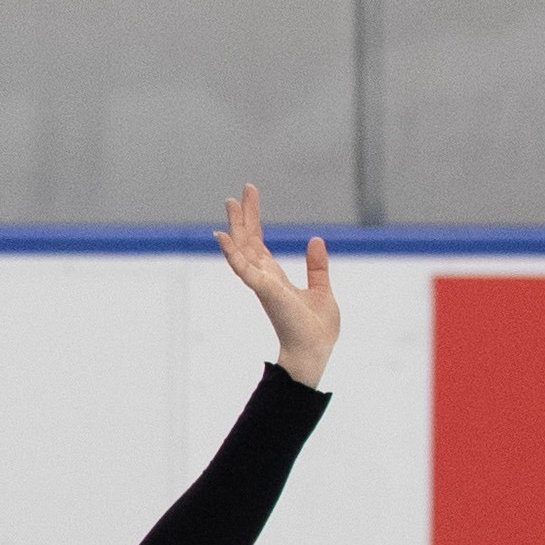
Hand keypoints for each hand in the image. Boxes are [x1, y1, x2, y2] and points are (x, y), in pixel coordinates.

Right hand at [217, 185, 340, 387]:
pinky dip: (231, 252)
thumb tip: (316, 239)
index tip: (249, 196)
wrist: (315, 351)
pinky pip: (243, 268)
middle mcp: (263, 278)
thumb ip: (317, 266)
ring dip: (235, 226)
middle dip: (243, 217)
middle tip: (236, 193)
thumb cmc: (316, 328)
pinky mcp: (264, 290)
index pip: (259, 243)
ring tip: (230, 203)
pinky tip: (222, 236)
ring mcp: (261, 284)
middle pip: (248, 241)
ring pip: (243, 250)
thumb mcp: (321, 289)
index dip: (253, 220)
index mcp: (274, 277)